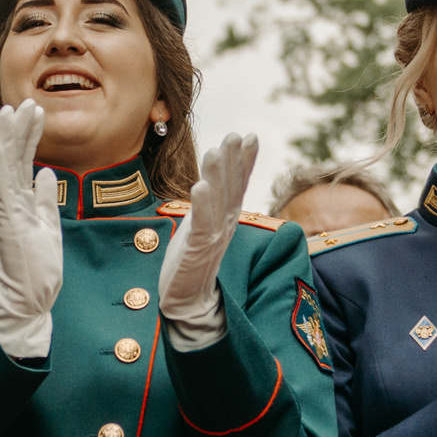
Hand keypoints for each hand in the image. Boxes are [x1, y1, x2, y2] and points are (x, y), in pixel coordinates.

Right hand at [0, 100, 62, 358]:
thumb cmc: (38, 266)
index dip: (31, 135)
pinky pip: (0, 186)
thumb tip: (48, 173)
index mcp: (20, 200)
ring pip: (4, 165)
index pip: (24, 160)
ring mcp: (5, 208)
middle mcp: (9, 200)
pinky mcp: (6, 218)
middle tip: (27, 100)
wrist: (31, 296)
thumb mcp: (49, 225)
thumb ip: (46, 199)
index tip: (37, 111)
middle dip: (20, 128)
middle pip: (12, 156)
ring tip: (11, 110)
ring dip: (7, 137)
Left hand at [158, 132, 257, 350]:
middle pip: (231, 188)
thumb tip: (212, 179)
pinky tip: (202, 186)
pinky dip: (203, 205)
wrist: (186, 301)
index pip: (237, 185)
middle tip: (237, 134)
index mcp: (225, 218)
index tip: (249, 136)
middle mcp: (223, 225)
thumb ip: (208, 204)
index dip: (244, 161)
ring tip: (218, 149)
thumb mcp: (201, 226)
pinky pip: (201, 225)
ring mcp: (212, 238)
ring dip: (219, 175)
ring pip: (218, 202)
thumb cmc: (190, 261)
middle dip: (234, 160)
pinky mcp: (196, 252)